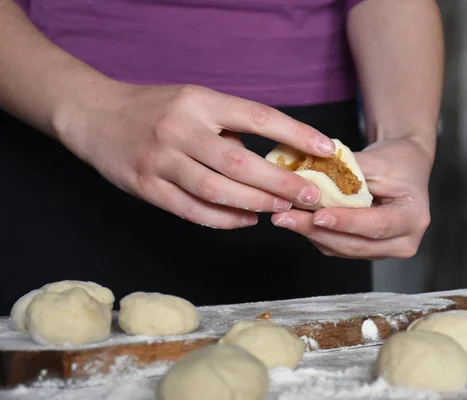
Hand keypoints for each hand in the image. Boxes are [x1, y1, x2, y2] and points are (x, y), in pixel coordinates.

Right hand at [57, 83, 335, 228]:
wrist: (95, 114)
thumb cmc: (156, 109)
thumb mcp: (194, 102)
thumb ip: (229, 127)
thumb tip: (275, 158)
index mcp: (200, 101)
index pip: (257, 116)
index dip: (295, 134)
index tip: (326, 148)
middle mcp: (180, 128)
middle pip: (240, 162)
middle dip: (281, 182)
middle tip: (309, 195)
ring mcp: (160, 159)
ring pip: (217, 190)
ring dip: (255, 203)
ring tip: (281, 209)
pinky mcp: (146, 186)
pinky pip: (191, 210)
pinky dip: (223, 219)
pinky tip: (246, 219)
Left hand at [270, 138, 431, 259]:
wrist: (404, 167)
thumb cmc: (396, 161)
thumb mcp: (377, 160)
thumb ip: (346, 174)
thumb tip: (308, 180)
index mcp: (413, 218)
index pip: (377, 225)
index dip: (346, 222)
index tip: (318, 215)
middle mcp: (403, 241)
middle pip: (355, 244)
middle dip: (317, 231)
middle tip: (286, 217)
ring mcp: (384, 250)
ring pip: (342, 249)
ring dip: (310, 234)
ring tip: (284, 217)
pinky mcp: (367, 250)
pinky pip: (337, 247)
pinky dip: (315, 234)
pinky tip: (296, 220)